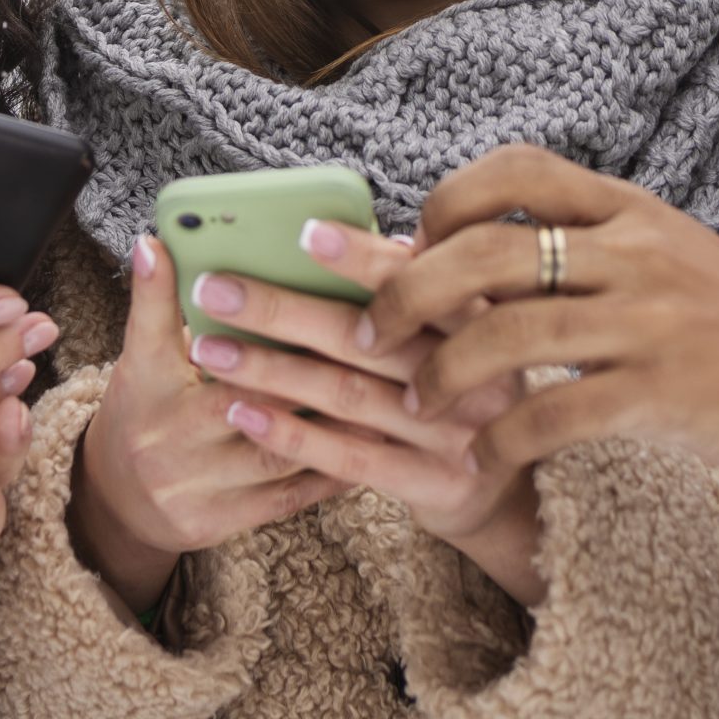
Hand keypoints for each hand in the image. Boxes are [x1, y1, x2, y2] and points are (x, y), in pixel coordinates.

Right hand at [69, 236, 344, 611]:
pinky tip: (370, 441)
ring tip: (380, 392)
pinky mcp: (219, 521)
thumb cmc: (147, 410)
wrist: (117, 502)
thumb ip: (161, 307)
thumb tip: (159, 241)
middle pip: (231, 397)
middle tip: (352, 337)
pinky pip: (286, 495)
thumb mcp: (145, 357)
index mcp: (140, 384)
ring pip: (272, 451)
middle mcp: (162, 437)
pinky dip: (330, 466)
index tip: (187, 256)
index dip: (161, 291)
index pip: (149, 329)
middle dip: (292, 370)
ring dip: (329, 422)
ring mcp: (191, 485)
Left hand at [193, 218, 542, 603]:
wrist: (507, 486)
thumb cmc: (458, 382)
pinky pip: (351, 455)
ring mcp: (458, 430)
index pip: (420, 277)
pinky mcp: (436, 484)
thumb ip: (408, 285)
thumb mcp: (452, 327)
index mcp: (481, 313)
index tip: (302, 233)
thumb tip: (336, 231)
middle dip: (284, 309)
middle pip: (368, 333)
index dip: (362, 256)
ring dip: (272, 369)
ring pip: (349, 393)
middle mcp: (479, 368)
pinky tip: (243, 411)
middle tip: (215, 288)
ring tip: (211, 349)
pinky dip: (293, 433)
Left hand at [363, 145, 718, 486]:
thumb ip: (586, 241)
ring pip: (507, 333)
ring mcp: (646, 323)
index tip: (411, 239)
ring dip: (443, 373)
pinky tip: (481, 457)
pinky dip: (501, 439)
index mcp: (627, 209)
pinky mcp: (660, 395)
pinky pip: (554, 413)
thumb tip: (479, 245)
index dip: (448, 199)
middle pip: (487, 251)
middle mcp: (631, 254)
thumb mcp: (664, 250)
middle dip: (411, 290)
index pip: (518, 170)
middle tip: (374, 327)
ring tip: (417, 400)